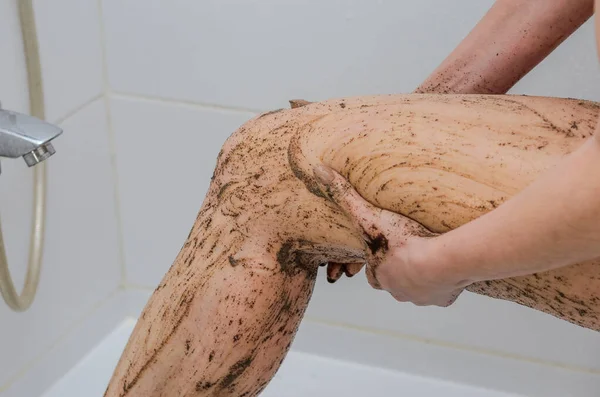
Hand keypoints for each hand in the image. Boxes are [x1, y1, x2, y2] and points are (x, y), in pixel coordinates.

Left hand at [313, 165, 465, 306]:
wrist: (441, 262)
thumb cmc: (404, 241)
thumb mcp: (368, 215)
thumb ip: (344, 195)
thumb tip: (319, 171)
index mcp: (380, 274)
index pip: (373, 275)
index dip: (377, 264)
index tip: (385, 252)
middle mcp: (398, 291)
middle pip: (396, 284)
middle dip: (401, 272)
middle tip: (410, 253)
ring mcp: (421, 297)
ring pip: (419, 290)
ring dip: (423, 277)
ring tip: (431, 258)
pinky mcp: (444, 299)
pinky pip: (443, 293)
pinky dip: (445, 284)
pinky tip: (450, 268)